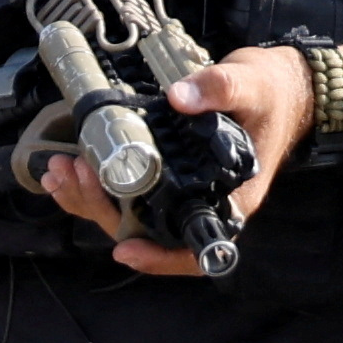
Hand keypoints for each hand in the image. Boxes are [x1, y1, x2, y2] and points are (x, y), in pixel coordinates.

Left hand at [35, 37, 342, 272]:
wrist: (284, 85)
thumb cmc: (273, 94)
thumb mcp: (250, 86)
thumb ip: (218, 90)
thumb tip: (180, 98)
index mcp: (232, 198)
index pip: (195, 246)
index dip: (160, 257)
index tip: (127, 249)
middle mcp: (203, 202)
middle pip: (146, 228)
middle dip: (102, 208)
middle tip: (74, 174)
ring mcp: (183, 190)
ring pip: (130, 212)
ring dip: (90, 197)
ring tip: (59, 171)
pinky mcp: (168, 173)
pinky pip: (128, 190)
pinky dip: (96, 182)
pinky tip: (70, 165)